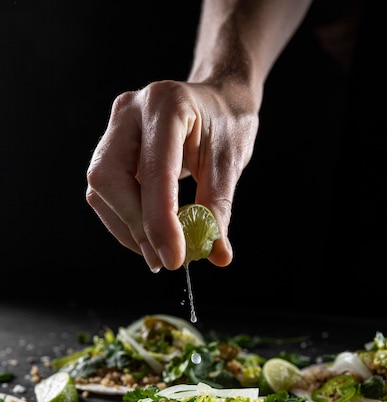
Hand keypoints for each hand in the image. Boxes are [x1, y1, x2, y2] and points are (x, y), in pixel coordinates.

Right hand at [86, 79, 258, 271]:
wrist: (216, 101)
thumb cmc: (226, 125)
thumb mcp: (230, 164)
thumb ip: (219, 209)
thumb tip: (217, 255)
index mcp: (166, 105)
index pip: (155, 171)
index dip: (160, 221)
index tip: (174, 258)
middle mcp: (130, 111)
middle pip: (109, 178)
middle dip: (135, 226)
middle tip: (163, 260)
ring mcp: (114, 128)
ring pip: (100, 190)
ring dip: (128, 229)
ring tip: (160, 252)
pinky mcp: (109, 148)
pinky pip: (105, 193)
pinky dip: (126, 221)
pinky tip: (149, 237)